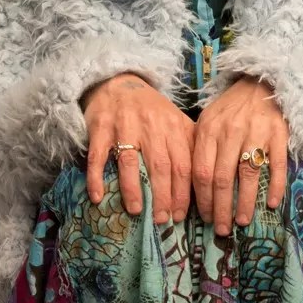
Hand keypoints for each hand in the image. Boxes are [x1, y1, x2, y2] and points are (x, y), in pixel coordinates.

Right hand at [82, 73, 193, 223]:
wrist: (120, 82)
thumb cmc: (151, 111)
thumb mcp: (176, 121)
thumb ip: (190, 145)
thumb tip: (206, 182)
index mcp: (174, 127)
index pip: (183, 164)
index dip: (183, 192)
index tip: (181, 216)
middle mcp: (151, 126)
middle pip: (160, 165)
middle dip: (162, 196)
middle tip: (161, 220)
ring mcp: (124, 126)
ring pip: (130, 161)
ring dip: (133, 188)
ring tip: (136, 211)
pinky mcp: (100, 127)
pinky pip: (98, 155)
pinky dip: (97, 176)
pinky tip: (98, 196)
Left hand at [191, 76, 289, 234]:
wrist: (259, 84)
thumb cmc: (230, 110)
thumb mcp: (207, 122)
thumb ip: (199, 149)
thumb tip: (190, 187)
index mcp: (209, 130)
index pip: (201, 171)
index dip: (202, 198)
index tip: (205, 218)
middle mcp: (231, 132)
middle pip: (222, 178)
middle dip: (221, 208)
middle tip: (222, 229)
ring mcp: (256, 132)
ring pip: (248, 174)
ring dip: (245, 202)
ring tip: (242, 221)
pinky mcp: (279, 134)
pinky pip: (277, 165)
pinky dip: (275, 186)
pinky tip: (272, 203)